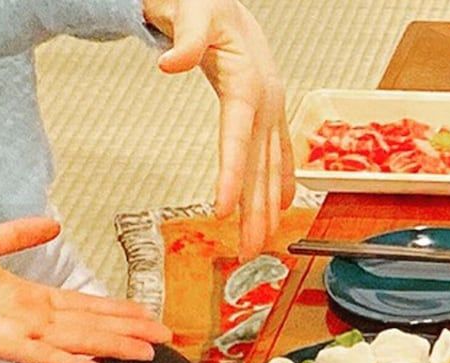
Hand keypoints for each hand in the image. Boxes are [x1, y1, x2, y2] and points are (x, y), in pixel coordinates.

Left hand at [0, 219, 170, 362]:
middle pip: (91, 325)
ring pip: (78, 341)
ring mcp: (19, 332)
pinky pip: (43, 356)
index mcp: (28, 297)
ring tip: (145, 352)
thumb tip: (52, 225)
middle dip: (130, 331)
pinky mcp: (1, 343)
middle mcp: (30, 318)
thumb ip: (17, 234)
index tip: (145, 313)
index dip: (118, 310)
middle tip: (163, 337)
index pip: (84, 305)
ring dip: (114, 347)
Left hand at [145, 0, 295, 259]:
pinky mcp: (268, 115)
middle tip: (249, 250)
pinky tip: (279, 209)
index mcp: (247, 83)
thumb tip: (169, 63)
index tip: (223, 209)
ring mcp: (271, 111)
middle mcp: (266, 103)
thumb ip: (185, 38)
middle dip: (255, 212)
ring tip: (260, 244)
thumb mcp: (193, 10)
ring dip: (267, 211)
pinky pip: (279, 157)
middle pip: (260, 167)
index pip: (238, 139)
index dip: (232, 177)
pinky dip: (280, 186)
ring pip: (271, 169)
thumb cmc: (206, 1)